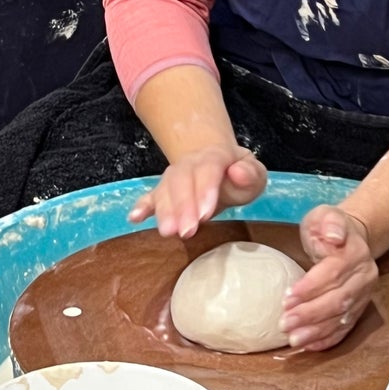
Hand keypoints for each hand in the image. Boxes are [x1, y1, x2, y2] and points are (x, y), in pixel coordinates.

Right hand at [128, 144, 267, 238]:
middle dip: (183, 206)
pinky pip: (150, 195)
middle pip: (182, 180)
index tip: (205, 215)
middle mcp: (190, 164)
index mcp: (215, 157)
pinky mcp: (163, 192)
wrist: (217, 163)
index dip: (205, 190)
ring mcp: (174, 177)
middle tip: (187, 232)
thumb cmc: (238, 175)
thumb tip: (238, 173)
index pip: (208, 169)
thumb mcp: (254, 172)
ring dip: (164, 210)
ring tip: (167, 232)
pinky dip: (142, 206)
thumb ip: (251, 174)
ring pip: (165, 188)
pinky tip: (135, 218)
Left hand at [282, 204, 379, 351]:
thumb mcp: (326, 215)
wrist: (353, 238)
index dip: (310, 287)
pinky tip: (310, 346)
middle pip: (338, 300)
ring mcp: (364, 296)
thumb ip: (330, 222)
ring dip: (316, 331)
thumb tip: (334, 236)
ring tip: (294, 339)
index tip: (287, 297)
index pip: (333, 273)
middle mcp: (364, 277)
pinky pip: (345, 329)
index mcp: (356, 253)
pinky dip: (327, 339)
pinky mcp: (359, 309)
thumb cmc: (330, 227)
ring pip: (341, 318)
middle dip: (310, 314)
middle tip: (284, 323)